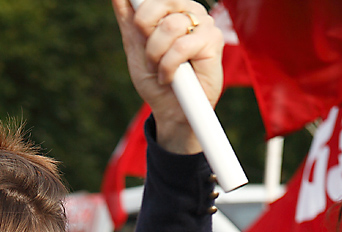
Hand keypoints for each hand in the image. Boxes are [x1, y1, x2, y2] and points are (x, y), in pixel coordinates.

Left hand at [111, 0, 222, 151]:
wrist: (170, 111)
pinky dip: (168, 67)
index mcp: (173, 7)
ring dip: (156, 55)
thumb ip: (128, 20)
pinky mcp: (213, 41)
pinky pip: (181, 46)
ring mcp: (203, 24)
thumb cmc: (156, 80)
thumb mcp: (136, 48)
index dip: (140, 18)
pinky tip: (170, 77)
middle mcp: (190, 10)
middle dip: (146, 38)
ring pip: (170, 26)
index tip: (142, 38)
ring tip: (160, 70)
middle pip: (158, 3)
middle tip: (151, 58)